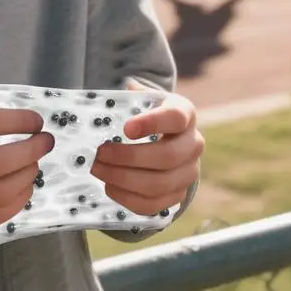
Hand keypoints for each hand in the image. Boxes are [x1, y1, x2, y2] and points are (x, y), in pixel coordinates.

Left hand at [91, 92, 203, 216]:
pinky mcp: (177, 195)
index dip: (152, 123)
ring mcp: (189, 172)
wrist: (165, 138)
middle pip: (167, 157)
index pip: (175, 117)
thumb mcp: (143, 99)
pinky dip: (127, 198)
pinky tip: (108, 185)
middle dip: (128, 157)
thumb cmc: (147, 114)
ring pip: (159, 183)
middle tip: (100, 153)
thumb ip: (133, 94)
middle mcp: (194, 144)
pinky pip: (154, 205)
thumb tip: (127, 85)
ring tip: (97, 169)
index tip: (126, 128)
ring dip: (123, 178)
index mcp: (185, 113)